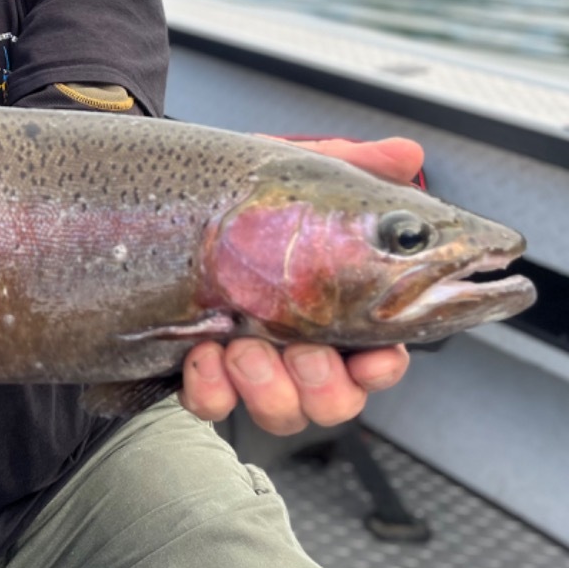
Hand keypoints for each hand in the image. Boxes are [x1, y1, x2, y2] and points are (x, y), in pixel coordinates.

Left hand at [179, 136, 420, 434]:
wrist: (160, 201)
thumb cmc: (236, 197)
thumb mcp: (291, 175)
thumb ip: (352, 165)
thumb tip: (408, 155)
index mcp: (332, 309)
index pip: (378, 358)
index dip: (383, 367)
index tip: (375, 357)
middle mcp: (296, 349)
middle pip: (337, 402)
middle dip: (323, 383)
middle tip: (301, 349)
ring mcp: (249, 367)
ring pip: (283, 412)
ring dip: (268, 385)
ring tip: (242, 345)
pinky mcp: (200, 375)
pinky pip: (214, 406)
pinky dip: (213, 389)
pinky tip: (203, 355)